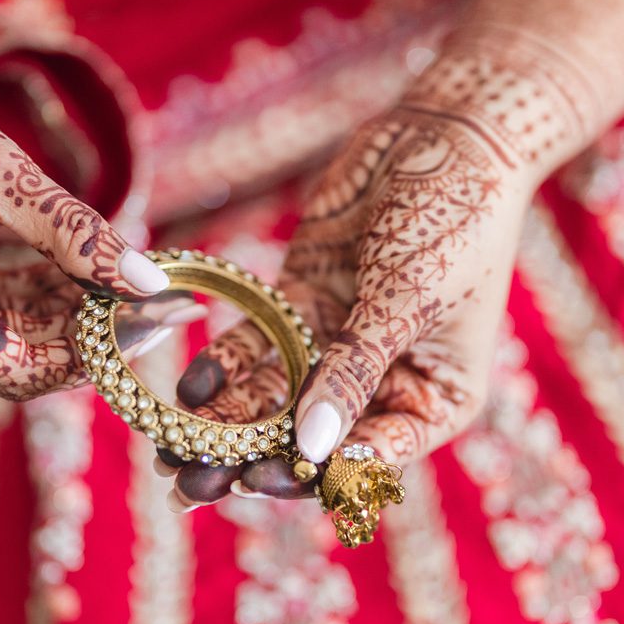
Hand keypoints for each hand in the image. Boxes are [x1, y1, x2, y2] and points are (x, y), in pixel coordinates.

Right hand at [0, 0, 170, 399]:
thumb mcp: (0, 177)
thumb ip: (76, 237)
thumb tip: (151, 286)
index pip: (23, 370)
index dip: (100, 350)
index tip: (162, 323)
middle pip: (14, 357)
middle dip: (89, 326)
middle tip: (161, 299)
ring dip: (63, 309)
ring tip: (128, 279)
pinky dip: (26, 295)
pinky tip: (78, 272)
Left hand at [160, 37, 580, 508]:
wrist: (443, 135)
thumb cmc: (451, 224)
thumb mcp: (405, 303)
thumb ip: (354, 374)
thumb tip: (309, 451)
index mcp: (434, 399)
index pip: (369, 459)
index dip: (312, 477)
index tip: (255, 482)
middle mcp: (385, 383)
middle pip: (313, 440)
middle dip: (253, 462)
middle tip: (193, 488)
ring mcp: (339, 346)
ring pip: (277, 401)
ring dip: (228, 426)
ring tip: (172, 453)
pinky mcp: (303, 308)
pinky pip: (260, 349)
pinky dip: (226, 368)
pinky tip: (190, 388)